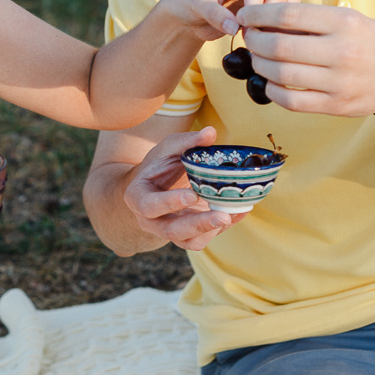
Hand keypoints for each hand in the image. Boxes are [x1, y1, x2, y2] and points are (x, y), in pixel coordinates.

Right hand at [122, 127, 246, 250]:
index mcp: (138, 196)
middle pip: (171, 230)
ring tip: (232, 215)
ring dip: (211, 231)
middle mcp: (150, 220)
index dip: (169, 203)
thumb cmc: (160, 164)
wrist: (156, 184)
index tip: (192, 195)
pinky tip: (236, 213)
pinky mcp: (186, 236)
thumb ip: (187, 142)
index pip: (148, 205)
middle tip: (223, 215)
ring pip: (187, 242)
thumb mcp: (168, 148)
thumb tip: (210, 132)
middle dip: (198, 225)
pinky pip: (202, 240)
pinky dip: (221, 229)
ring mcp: (168, 230)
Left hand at [162, 0, 299, 41]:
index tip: (243, 28)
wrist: (191, 14)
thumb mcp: (197, 7)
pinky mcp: (270, 3)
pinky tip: (264, 37)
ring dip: (275, 21)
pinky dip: (279, 25)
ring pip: (286, 2)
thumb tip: (234, 28)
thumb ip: (215, 15)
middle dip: (267, 16)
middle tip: (252, 35)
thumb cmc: (191, 3)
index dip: (253, 10)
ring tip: (257, 36)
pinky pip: (285, 12)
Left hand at [237, 3, 374, 115]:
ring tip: (257, 57)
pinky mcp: (336, 105)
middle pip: (279, 46)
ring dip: (259, 65)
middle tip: (249, 38)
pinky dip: (272, 90)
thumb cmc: (370, 41)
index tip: (245, 15)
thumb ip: (310, 19)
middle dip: (254, 41)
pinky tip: (270, 81)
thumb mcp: (348, 19)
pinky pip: (291, 101)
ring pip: (281, 74)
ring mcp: (339, 81)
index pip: (287, 15)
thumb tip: (264, 19)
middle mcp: (342, 51)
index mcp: (344, 22)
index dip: (258, 14)